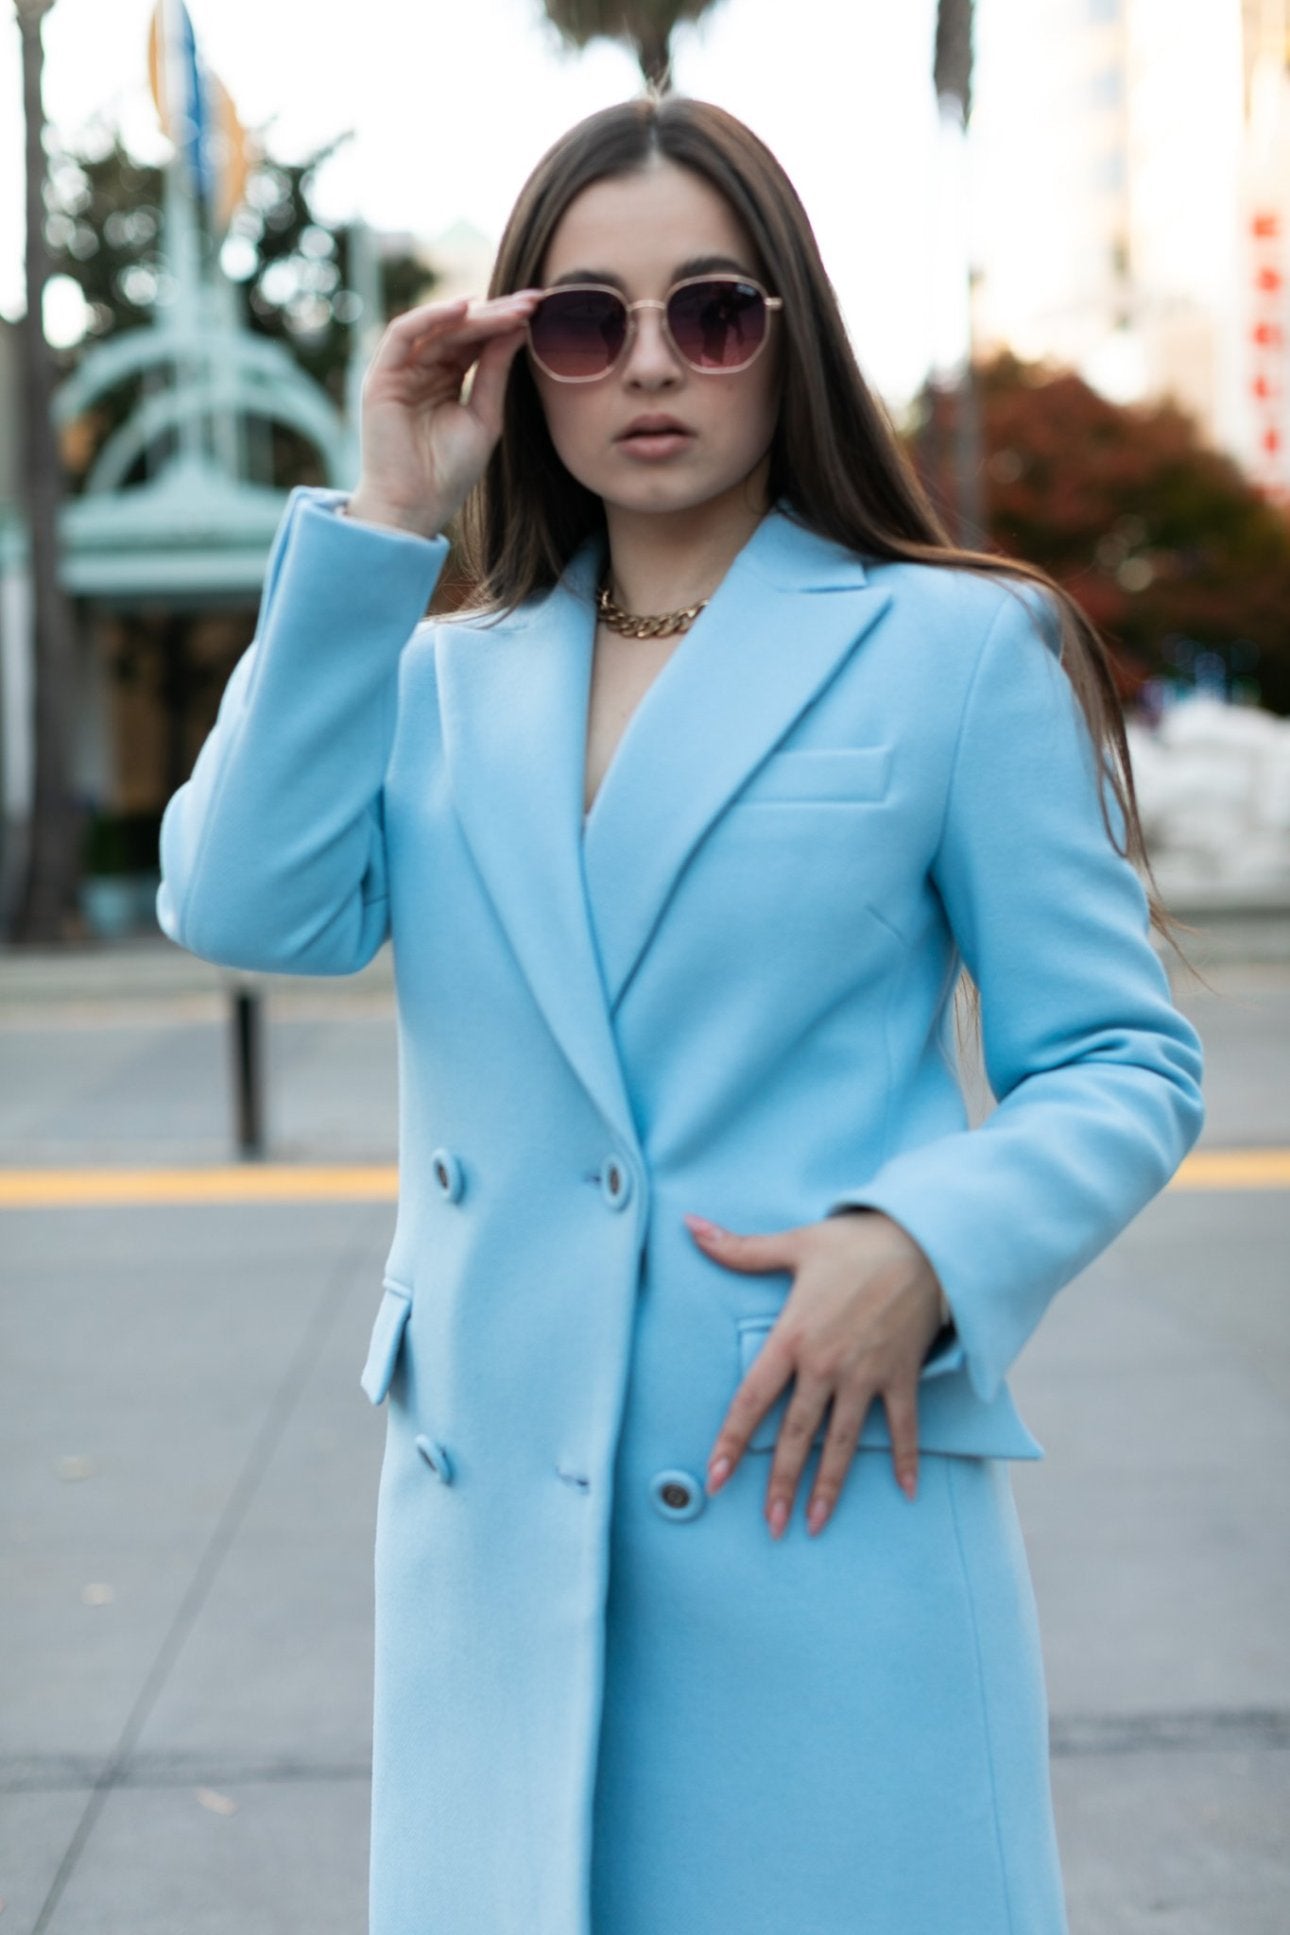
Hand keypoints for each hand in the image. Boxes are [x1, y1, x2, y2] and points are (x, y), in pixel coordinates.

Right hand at [346, 287, 544, 539]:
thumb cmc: (450, 473)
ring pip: (437, 328)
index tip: (540, 310)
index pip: (476, 341)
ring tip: (510, 308)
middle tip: (533, 300)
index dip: (506, 324)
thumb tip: (518, 328)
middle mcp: (421, 370)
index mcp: (445, 379)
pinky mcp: (381, 377)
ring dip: (473, 314)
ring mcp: (400, 372)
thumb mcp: (485, 416)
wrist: (416, 507)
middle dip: (496, 313)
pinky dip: (431, 318)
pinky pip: (403, 334)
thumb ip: (495, 372)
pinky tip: (464, 309)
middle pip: (460, 329)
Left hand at [685, 1209, 945, 1536]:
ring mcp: (867, 1375)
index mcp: (793, 1337)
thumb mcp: (794, 1243)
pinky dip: (905, 1458)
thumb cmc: (854, 1241)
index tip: (717, 1480)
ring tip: (814, 1525)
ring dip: (829, 1487)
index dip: (732, 1441)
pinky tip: (906, 1492)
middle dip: (780, 1484)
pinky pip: (903, 1426)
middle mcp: (826, 1365)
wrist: (923, 1239)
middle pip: (796, 1435)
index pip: (753, 1399)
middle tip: (770, 1526)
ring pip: (842, 1442)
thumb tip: (689, 1226)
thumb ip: (739, 1248)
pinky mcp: (902, 1375)